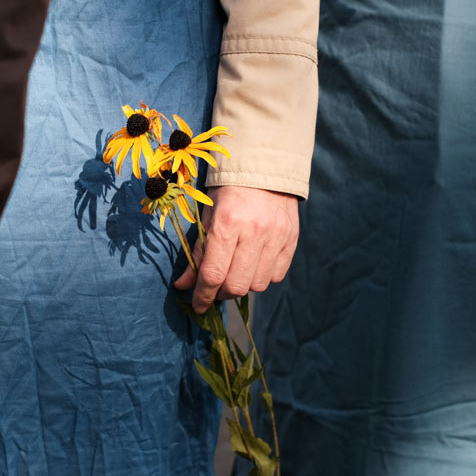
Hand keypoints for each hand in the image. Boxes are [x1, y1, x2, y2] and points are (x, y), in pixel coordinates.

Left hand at [174, 186, 299, 312]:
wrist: (265, 169)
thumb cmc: (229, 193)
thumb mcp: (207, 217)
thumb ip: (197, 253)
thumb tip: (183, 286)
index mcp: (227, 224)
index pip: (213, 274)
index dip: (203, 296)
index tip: (198, 305)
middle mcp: (254, 232)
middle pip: (236, 285)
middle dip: (222, 293)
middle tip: (216, 287)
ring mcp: (276, 237)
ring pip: (258, 285)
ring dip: (243, 285)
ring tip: (236, 271)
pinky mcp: (291, 240)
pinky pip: (276, 276)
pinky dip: (262, 276)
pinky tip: (255, 264)